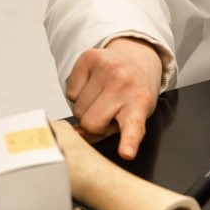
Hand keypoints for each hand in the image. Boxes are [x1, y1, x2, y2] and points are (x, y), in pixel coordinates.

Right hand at [65, 37, 162, 160]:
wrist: (137, 56)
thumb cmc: (134, 91)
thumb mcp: (132, 114)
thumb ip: (108, 130)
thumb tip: (76, 135)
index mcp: (139, 103)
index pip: (133, 126)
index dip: (128, 141)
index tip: (126, 153)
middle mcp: (123, 84)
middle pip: (90, 123)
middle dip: (94, 123)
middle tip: (107, 112)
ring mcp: (107, 68)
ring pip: (77, 109)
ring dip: (85, 108)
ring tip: (101, 97)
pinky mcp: (90, 57)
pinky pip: (69, 92)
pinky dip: (77, 93)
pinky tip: (92, 86)